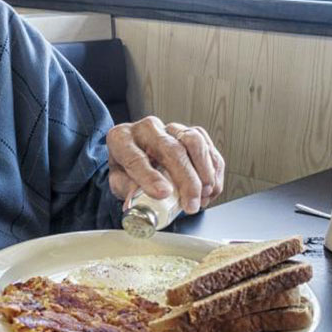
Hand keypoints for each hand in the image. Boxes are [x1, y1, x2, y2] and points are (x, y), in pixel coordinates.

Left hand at [105, 117, 225, 213]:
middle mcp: (147, 129)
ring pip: (193, 141)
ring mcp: (170, 128)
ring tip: (203, 195)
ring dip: (204, 171)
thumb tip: (143, 202)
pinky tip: (210, 188)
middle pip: (171, 149)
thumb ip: (129, 191)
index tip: (163, 193)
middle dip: (186, 179)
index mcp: (121, 139)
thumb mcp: (119, 183)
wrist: (134, 157)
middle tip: (191, 203)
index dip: (150, 176)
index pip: (135, 156)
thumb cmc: (126, 170)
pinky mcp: (189, 132)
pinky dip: (213, 169)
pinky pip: (207, 145)